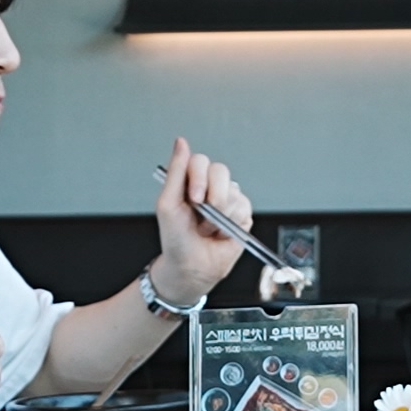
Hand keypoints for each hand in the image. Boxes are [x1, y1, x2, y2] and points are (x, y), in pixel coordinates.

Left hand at [149, 138, 250, 306]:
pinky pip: (243, 207)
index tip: (194, 198)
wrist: (192, 267)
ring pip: (233, 191)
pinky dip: (230, 223)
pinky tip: (221, 232)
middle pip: (220, 171)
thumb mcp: (168, 204)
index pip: (199, 161)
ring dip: (219, 215)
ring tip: (208, 228)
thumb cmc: (176, 239)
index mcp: (190, 181)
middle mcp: (210, 187)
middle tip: (202, 213)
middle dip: (212, 196)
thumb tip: (181, 142)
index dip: (199, 177)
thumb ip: (176, 171)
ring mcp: (227, 199)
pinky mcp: (242, 213)